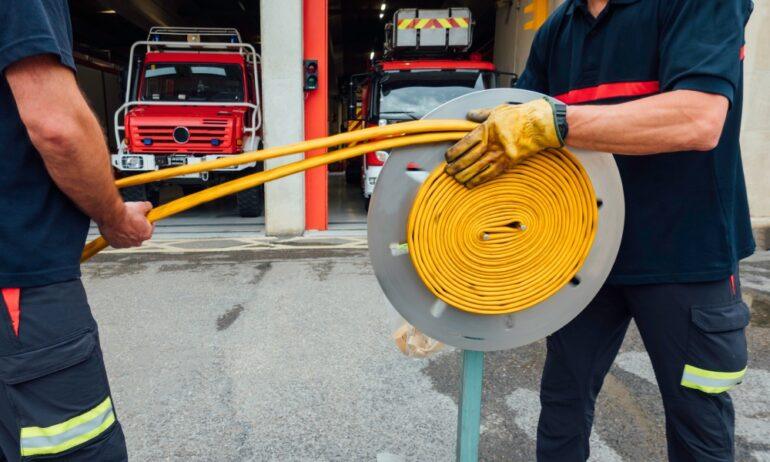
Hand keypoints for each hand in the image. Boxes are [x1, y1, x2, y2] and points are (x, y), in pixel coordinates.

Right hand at [98, 201, 153, 247]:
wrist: (111, 216)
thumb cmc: (126, 214)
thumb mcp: (141, 206)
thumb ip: (147, 207)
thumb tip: (148, 206)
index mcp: (146, 234)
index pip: (150, 228)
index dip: (147, 221)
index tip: (144, 218)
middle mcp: (137, 242)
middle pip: (139, 234)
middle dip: (137, 227)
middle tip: (132, 219)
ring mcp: (126, 244)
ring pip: (128, 238)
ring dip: (127, 232)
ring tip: (123, 222)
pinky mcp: (116, 244)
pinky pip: (118, 240)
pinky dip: (117, 235)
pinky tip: (116, 227)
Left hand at [445, 98, 566, 187]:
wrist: (539, 125)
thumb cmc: (519, 116)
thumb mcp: (498, 111)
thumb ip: (481, 114)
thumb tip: (469, 114)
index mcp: (486, 129)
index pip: (465, 143)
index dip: (454, 152)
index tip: (447, 157)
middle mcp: (491, 143)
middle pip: (469, 158)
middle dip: (456, 166)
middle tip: (448, 171)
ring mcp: (499, 154)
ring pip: (477, 168)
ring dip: (464, 175)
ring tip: (456, 179)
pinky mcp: (508, 162)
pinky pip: (490, 174)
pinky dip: (478, 180)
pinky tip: (470, 184)